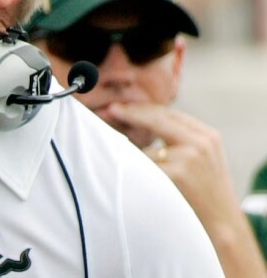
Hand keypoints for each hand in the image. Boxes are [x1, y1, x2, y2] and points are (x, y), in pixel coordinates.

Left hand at [108, 103, 234, 223]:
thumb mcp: (203, 158)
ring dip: (136, 159)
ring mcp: (189, 158)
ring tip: (143, 177)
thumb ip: (181, 138)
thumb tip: (140, 118)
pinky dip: (139, 174)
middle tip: (110, 111)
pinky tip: (144, 185)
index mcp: (207, 135)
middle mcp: (200, 142)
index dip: (141, 109)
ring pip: (146, 149)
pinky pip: (145, 168)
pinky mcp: (177, 174)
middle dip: (130, 114)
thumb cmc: (206, 192)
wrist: (222, 225)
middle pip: (155, 119)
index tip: (119, 107)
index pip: (167, 113)